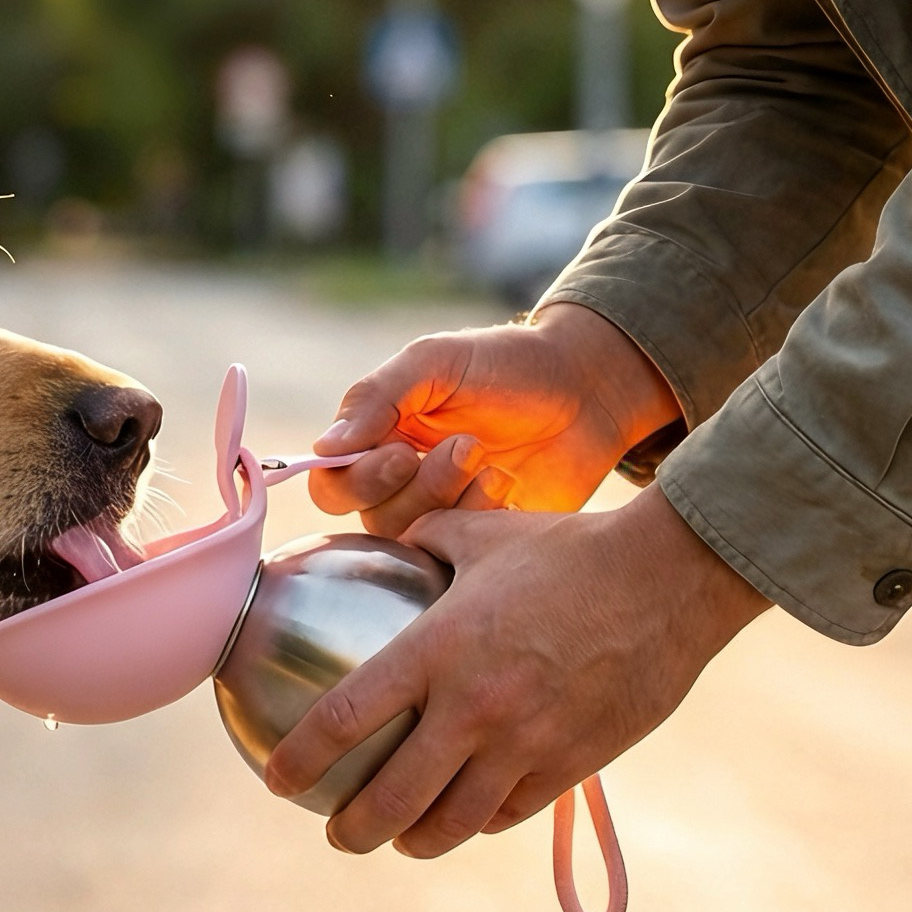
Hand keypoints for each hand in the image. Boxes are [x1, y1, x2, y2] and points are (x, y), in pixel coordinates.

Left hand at [263, 489, 765, 856]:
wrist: (669, 580)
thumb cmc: (569, 548)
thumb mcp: (482, 534)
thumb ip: (427, 541)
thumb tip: (395, 540)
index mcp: (437, 649)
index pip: (347, 717)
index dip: (302, 757)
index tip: (277, 780)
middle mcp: (474, 708)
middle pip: (394, 797)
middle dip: (352, 828)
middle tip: (335, 831)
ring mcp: (525, 744)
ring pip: (453, 822)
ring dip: (414, 841)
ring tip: (397, 839)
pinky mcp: (572, 763)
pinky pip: (510, 812)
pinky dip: (479, 821)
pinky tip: (465, 817)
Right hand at [307, 303, 681, 535]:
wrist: (587, 389)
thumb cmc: (506, 364)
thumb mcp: (436, 361)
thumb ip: (376, 397)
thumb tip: (323, 449)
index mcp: (377, 437)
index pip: (331, 482)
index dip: (357, 479)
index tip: (402, 452)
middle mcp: (399, 481)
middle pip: (370, 516)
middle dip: (417, 487)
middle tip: (465, 447)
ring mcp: (440, 512)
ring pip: (413, 536)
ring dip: (450, 497)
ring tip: (488, 459)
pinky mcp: (481, 536)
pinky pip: (460, 550)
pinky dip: (481, 515)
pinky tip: (507, 482)